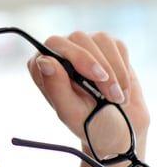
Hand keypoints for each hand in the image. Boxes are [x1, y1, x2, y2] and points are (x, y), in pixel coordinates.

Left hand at [27, 31, 148, 146]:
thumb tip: (44, 60)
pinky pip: (117, 46)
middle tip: (112, 94)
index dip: (77, 56)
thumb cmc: (91, 122)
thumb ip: (56, 87)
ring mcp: (83, 48)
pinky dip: (123, 69)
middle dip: (99, 66)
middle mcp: (60, 53)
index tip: (98, 78)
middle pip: (78, 38)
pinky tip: (121, 88)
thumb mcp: (71, 112)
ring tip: (117, 98)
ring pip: (100, 40)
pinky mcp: (105, 48)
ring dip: (115, 71)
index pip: (53, 44)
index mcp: (43, 67)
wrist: (120, 128)